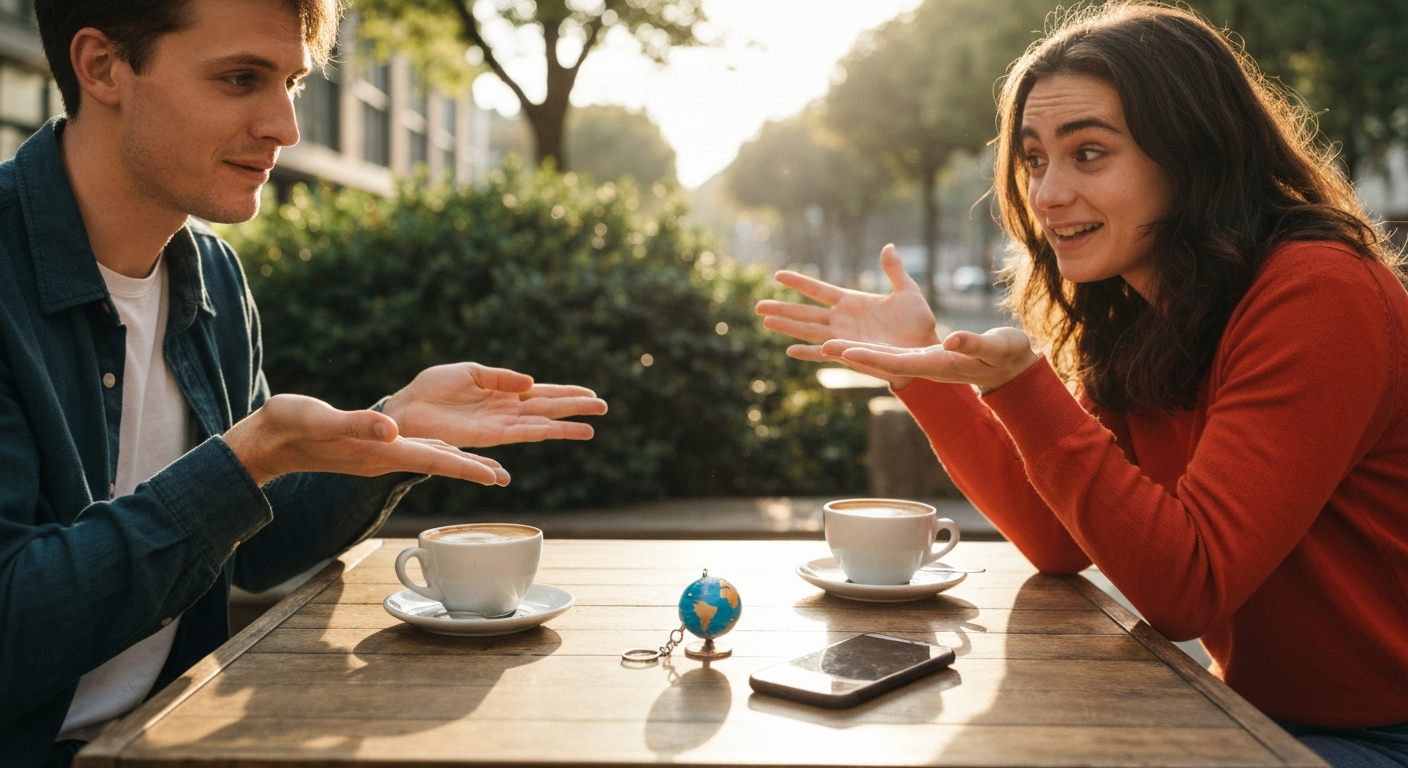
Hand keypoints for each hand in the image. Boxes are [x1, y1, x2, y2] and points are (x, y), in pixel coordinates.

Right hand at [222, 394, 509, 486]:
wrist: (266, 440)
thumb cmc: (289, 426)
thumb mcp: (320, 419)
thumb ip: (356, 424)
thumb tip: (392, 429)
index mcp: (378, 451)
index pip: (431, 460)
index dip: (464, 467)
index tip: (493, 477)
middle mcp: (384, 457)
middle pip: (438, 463)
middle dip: (471, 470)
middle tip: (505, 478)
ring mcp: (378, 455)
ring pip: (429, 458)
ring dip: (458, 463)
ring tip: (489, 469)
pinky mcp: (372, 448)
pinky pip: (414, 451)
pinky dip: (437, 451)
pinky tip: (450, 450)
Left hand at [380, 363, 607, 447]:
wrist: (407, 408)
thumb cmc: (432, 388)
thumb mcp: (469, 372)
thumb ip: (500, 377)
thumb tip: (531, 382)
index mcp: (503, 390)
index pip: (542, 392)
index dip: (566, 392)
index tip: (589, 393)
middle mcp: (507, 409)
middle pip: (549, 408)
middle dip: (576, 407)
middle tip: (604, 407)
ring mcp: (500, 424)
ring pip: (541, 423)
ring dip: (566, 425)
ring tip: (592, 428)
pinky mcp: (489, 435)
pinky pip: (521, 433)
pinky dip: (541, 432)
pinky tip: (557, 431)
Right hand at [754, 244, 939, 386]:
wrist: (925, 349)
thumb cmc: (918, 323)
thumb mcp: (907, 292)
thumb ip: (894, 272)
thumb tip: (888, 247)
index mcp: (852, 302)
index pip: (818, 290)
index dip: (799, 283)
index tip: (778, 275)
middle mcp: (842, 320)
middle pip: (805, 313)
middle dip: (782, 309)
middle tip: (757, 306)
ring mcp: (843, 337)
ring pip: (809, 331)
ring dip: (788, 327)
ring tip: (766, 322)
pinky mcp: (850, 354)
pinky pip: (824, 355)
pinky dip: (809, 354)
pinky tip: (790, 351)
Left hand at [820, 327, 1039, 392]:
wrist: (1010, 365)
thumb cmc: (1005, 355)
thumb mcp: (994, 347)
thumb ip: (973, 344)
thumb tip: (951, 340)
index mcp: (937, 365)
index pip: (898, 363)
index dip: (871, 358)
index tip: (847, 352)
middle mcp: (923, 366)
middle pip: (881, 361)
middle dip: (853, 355)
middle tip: (823, 347)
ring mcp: (921, 362)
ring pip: (882, 356)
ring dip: (855, 351)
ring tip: (825, 344)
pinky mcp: (923, 356)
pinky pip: (890, 352)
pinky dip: (869, 348)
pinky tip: (851, 344)